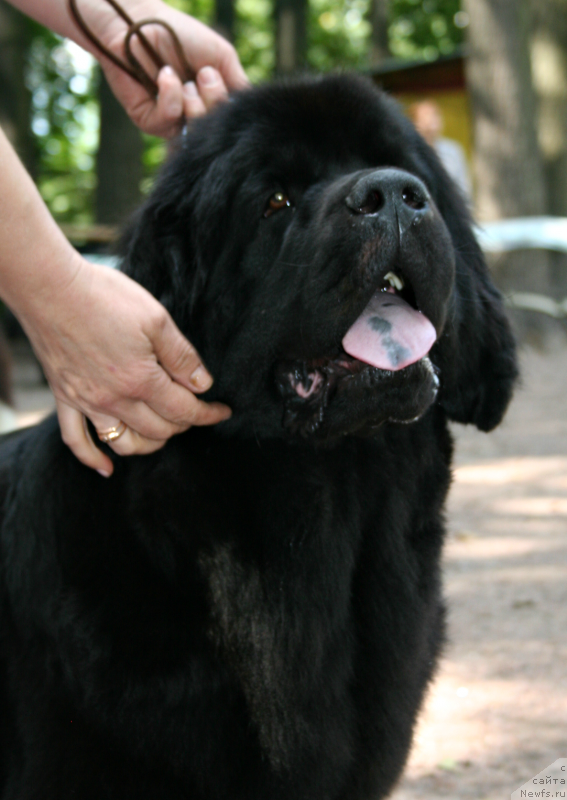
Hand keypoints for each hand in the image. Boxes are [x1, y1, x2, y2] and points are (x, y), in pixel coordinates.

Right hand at [18, 255, 230, 475]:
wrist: (49, 287)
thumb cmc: (103, 297)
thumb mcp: (156, 319)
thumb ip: (182, 356)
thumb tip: (202, 384)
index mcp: (141, 380)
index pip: (184, 410)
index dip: (208, 414)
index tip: (222, 412)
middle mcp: (114, 399)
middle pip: (159, 429)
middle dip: (183, 424)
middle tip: (194, 410)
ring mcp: (87, 402)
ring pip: (124, 443)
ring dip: (149, 444)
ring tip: (163, 432)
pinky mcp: (65, 397)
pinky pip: (76, 440)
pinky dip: (92, 458)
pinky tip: (106, 468)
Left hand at [86, 0, 249, 136]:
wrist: (140, 23)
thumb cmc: (180, 34)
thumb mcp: (221, 57)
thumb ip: (239, 86)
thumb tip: (249, 111)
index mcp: (210, 102)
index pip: (230, 121)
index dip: (228, 104)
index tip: (214, 74)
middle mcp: (193, 115)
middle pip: (216, 130)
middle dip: (213, 100)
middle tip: (202, 75)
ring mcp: (172, 122)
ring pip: (195, 130)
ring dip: (193, 101)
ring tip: (184, 79)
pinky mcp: (149, 121)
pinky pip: (169, 122)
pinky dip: (171, 97)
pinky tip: (165, 76)